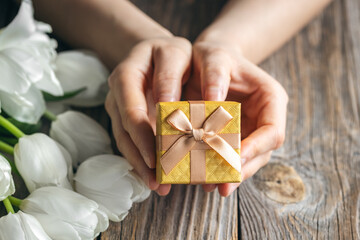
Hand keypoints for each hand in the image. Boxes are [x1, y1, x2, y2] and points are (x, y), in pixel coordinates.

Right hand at [105, 37, 191, 194]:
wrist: (154, 52)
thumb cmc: (174, 55)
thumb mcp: (182, 56)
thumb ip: (179, 79)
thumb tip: (194, 114)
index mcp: (131, 69)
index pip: (134, 104)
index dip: (145, 130)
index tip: (161, 151)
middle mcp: (120, 88)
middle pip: (125, 123)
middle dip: (142, 151)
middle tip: (157, 175)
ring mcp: (117, 102)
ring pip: (123, 136)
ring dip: (139, 161)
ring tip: (156, 183)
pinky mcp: (122, 115)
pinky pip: (127, 140)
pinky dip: (140, 158)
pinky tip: (153, 175)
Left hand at [184, 41, 287, 195]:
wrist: (208, 61)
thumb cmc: (215, 56)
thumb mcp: (214, 56)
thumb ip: (215, 74)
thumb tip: (214, 102)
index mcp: (271, 98)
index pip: (273, 131)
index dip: (256, 148)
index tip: (235, 158)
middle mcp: (265, 117)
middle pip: (261, 151)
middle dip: (242, 169)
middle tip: (223, 186)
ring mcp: (251, 129)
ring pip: (247, 158)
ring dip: (230, 174)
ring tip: (210, 186)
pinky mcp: (235, 136)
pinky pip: (230, 155)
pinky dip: (218, 167)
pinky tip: (204, 178)